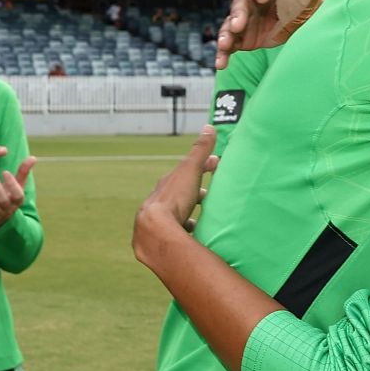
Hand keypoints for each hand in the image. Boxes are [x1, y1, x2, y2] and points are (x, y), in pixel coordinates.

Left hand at [0, 156, 36, 232]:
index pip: (18, 194)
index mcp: (18, 200)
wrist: (0, 217)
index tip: (5, 171)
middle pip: (2, 199)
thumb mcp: (17, 184)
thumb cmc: (10, 195)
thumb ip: (23, 171)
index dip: (12, 184)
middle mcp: (8, 209)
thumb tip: (33, 157)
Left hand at [134, 128, 218, 264]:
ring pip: (172, 217)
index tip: (214, 166)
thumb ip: (199, 151)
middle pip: (176, 196)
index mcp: (164, 187)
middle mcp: (155, 204)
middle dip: (191, 194)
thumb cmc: (173, 199)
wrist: (155, 232)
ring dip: (185, 217)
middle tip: (207, 196)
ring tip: (198, 221)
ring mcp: (155, 224)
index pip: (183, 173)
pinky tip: (189, 240)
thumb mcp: (189, 171)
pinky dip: (181, 235)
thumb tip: (209, 127)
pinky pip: (171, 236)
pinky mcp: (156, 244)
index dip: (200, 168)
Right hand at [215, 0, 320, 69]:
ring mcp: (244, 20)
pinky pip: (230, 45)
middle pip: (240, 5)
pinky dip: (224, 54)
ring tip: (224, 45)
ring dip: (226, 35)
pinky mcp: (242, 38)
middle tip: (238, 25)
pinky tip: (220, 64)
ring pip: (230, 26)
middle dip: (238, 15)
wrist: (300, 18)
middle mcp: (250, 1)